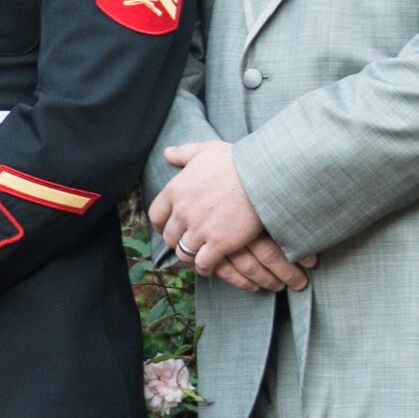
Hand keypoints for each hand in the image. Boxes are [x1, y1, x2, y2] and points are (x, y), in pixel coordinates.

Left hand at [150, 140, 313, 291]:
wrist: (262, 175)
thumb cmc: (236, 160)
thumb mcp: (206, 149)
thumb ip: (184, 153)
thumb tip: (167, 153)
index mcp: (175, 190)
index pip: (156, 216)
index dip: (162, 225)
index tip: (170, 228)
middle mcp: (182, 212)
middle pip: (169, 237)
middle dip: (177, 241)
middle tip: (188, 242)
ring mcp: (199, 229)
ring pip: (183, 253)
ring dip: (190, 256)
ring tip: (199, 256)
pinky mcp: (218, 244)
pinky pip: (203, 264)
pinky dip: (204, 268)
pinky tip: (210, 266)